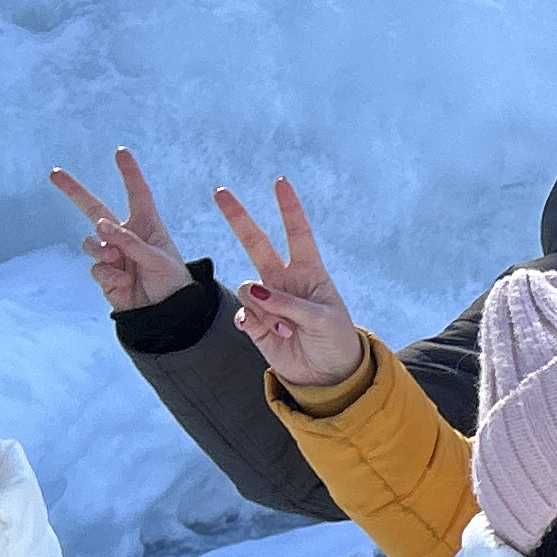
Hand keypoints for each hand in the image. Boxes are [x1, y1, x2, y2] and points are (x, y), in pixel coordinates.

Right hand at [47, 147, 187, 311]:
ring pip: (90, 242)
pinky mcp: (104, 274)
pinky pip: (95, 268)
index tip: (121, 152)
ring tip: (115, 259)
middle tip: (54, 173)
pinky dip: (106, 274)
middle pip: (94, 209)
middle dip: (74, 191)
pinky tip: (123, 283)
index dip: (129, 173)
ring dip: (99, 249)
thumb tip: (101, 226)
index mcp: (146, 225)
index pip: (137, 194)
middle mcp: (125, 236)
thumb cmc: (172, 282)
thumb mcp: (159, 259)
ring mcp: (112, 254)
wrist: (166, 315)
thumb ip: (131, 242)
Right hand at [214, 178, 363, 394]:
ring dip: (263, 309)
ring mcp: (268, 300)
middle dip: (239, 218)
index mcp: (310, 271)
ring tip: (287, 330)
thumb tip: (255, 291)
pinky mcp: (256, 323)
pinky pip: (243, 315)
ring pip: (247, 289)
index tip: (280, 182)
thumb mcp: (322, 319)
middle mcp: (285, 280)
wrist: (328, 374)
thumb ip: (290, 303)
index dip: (289, 208)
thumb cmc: (335, 339)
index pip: (298, 233)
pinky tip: (265, 332)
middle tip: (220, 191)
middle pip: (257, 243)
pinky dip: (252, 322)